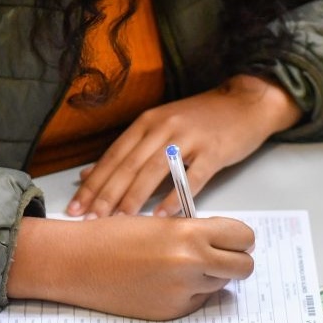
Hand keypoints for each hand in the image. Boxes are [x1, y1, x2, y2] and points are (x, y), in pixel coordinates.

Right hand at [6, 215, 254, 319]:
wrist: (77, 263)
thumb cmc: (113, 237)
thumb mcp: (161, 224)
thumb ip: (195, 232)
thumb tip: (224, 242)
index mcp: (189, 234)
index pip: (243, 237)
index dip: (239, 238)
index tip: (231, 238)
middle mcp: (191, 265)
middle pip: (243, 267)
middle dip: (235, 260)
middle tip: (219, 255)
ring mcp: (182, 293)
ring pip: (221, 285)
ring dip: (211, 277)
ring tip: (181, 267)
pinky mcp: (171, 313)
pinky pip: (197, 301)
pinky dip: (189, 293)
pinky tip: (163, 283)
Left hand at [66, 74, 301, 218]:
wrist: (245, 102)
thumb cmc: (201, 119)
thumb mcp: (159, 127)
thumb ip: (127, 150)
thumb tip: (89, 173)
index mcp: (147, 122)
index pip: (113, 156)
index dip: (93, 183)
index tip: (76, 207)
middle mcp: (164, 127)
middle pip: (129, 165)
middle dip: (106, 195)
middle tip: (90, 220)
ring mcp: (189, 138)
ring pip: (154, 171)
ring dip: (134, 197)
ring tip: (118, 220)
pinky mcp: (214, 151)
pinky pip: (191, 178)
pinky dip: (175, 198)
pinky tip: (161, 215)